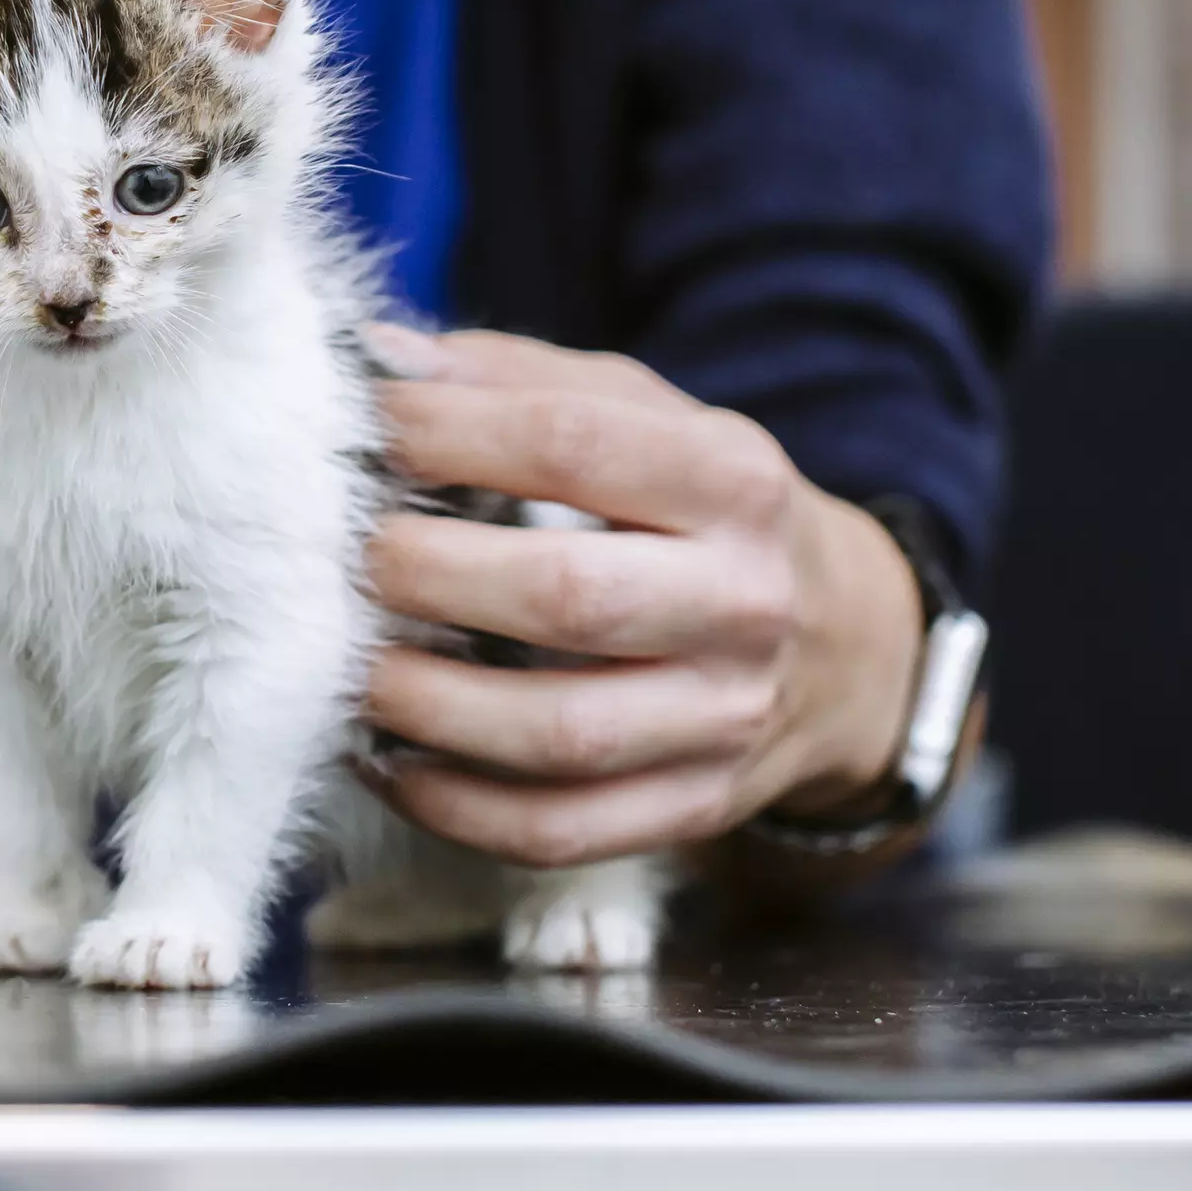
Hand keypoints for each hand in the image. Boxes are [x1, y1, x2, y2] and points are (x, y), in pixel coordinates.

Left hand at [356, 326, 924, 868]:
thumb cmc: (705, 510)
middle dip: (423, 575)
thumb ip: (524, 382)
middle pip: (565, 596)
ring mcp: (726, 717)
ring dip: (423, 705)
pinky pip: (558, 830)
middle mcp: (744, 600)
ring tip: (343, 667)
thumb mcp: (655, 417)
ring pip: (557, 734)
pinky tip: (385, 758)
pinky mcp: (697, 807)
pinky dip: (453, 807)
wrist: (853, 643)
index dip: (446, 435)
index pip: (572, 445)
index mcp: (733, 478)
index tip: (359, 430)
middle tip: (338, 558)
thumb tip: (383, 360)